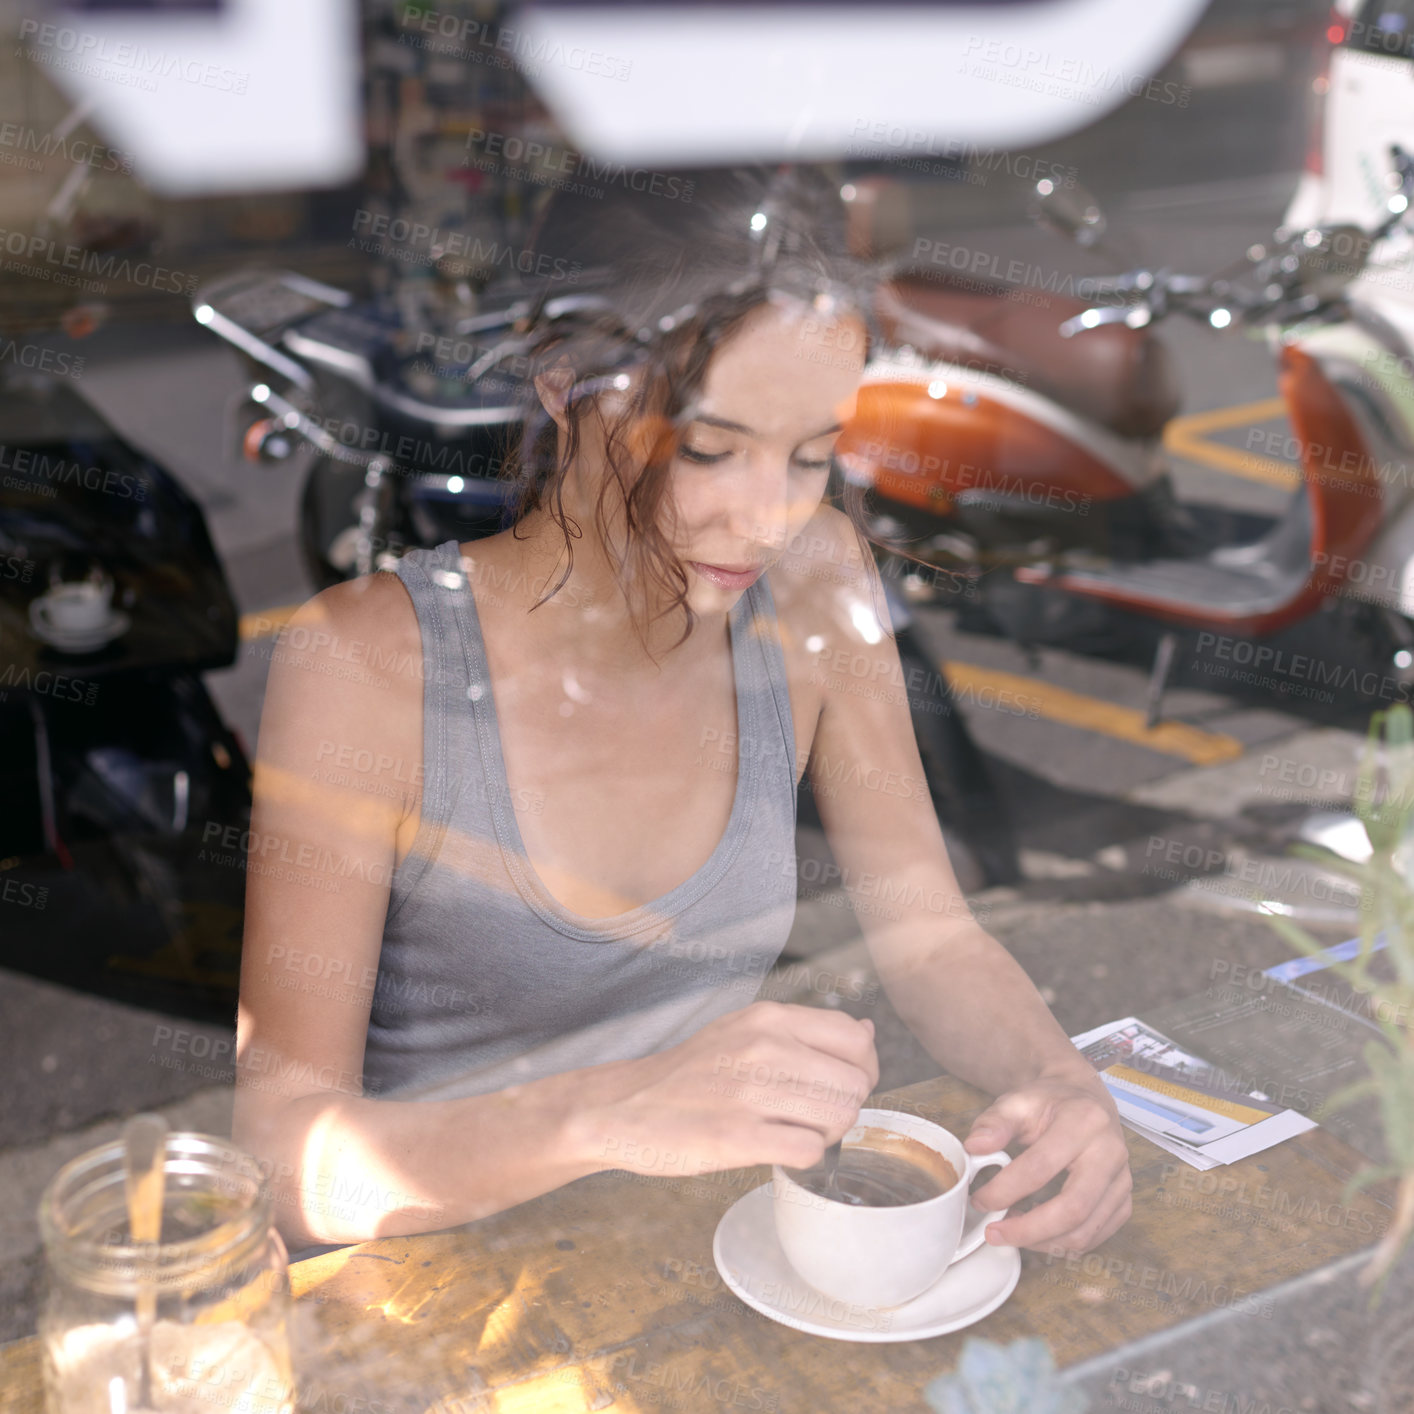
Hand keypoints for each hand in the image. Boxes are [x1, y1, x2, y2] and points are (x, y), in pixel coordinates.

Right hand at [575, 1001, 878, 1178]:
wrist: (625, 1106)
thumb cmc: (692, 1073)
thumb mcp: (746, 1031)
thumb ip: (806, 1032)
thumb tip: (868, 1032)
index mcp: (769, 1019)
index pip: (856, 1039)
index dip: (859, 1069)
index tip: (837, 1085)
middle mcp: (764, 1048)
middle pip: (855, 1085)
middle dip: (842, 1108)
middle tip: (809, 1117)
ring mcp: (750, 1092)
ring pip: (839, 1118)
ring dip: (824, 1135)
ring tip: (791, 1133)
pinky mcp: (736, 1137)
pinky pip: (808, 1153)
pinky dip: (802, 1159)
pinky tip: (777, 1149)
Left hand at [964, 1071, 1131, 1255]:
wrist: (1082, 1097)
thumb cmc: (1048, 1102)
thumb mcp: (1017, 1101)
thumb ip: (994, 1123)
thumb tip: (974, 1147)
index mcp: (1084, 1122)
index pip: (1041, 1166)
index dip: (1006, 1190)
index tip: (979, 1200)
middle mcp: (1111, 1152)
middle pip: (1073, 1209)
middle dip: (1028, 1230)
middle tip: (994, 1233)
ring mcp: (1123, 1180)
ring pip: (1086, 1230)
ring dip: (1043, 1242)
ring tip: (1011, 1231)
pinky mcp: (1124, 1200)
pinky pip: (1096, 1236)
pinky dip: (1063, 1243)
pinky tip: (1036, 1232)